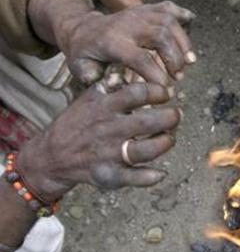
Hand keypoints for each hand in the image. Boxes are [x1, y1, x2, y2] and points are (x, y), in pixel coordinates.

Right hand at [16, 82, 180, 201]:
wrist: (50, 156)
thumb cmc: (78, 123)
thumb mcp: (89, 98)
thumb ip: (110, 86)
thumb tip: (128, 73)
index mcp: (104, 106)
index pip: (138, 92)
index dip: (158, 91)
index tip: (166, 94)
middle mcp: (108, 129)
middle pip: (147, 121)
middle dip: (169, 118)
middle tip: (176, 116)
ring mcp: (109, 153)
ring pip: (144, 150)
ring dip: (164, 144)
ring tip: (169, 138)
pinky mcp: (108, 174)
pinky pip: (131, 178)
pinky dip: (148, 178)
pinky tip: (160, 173)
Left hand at [54, 1, 195, 85]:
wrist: (84, 29)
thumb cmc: (86, 53)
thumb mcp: (80, 67)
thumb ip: (92, 77)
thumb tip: (111, 85)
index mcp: (112, 42)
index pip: (141, 58)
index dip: (157, 75)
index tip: (165, 90)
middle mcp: (128, 24)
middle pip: (161, 36)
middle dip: (175, 58)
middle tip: (178, 76)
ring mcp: (139, 13)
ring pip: (169, 22)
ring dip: (184, 43)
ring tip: (190, 62)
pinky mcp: (147, 8)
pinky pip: (169, 8)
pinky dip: (183, 16)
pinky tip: (190, 28)